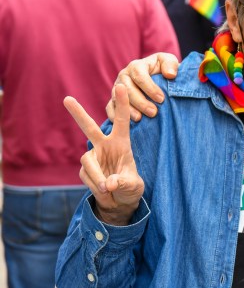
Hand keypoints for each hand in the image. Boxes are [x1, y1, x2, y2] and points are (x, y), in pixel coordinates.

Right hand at [64, 85, 144, 225]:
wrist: (119, 201)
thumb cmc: (131, 187)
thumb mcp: (133, 185)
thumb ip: (122, 182)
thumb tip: (109, 183)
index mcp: (121, 143)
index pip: (122, 120)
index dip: (122, 104)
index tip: (121, 86)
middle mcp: (105, 146)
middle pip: (89, 128)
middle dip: (78, 114)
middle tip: (67, 99)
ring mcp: (93, 156)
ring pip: (87, 161)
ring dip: (96, 176)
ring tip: (107, 188)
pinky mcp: (85, 169)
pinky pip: (86, 175)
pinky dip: (95, 185)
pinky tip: (104, 190)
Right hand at [106, 52, 179, 121]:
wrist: (157, 78)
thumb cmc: (163, 69)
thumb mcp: (169, 62)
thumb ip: (171, 64)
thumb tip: (170, 74)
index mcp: (136, 66)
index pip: (140, 76)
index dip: (150, 88)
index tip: (161, 99)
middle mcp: (124, 76)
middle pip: (127, 89)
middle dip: (141, 102)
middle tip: (154, 112)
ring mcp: (117, 89)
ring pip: (118, 99)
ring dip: (129, 110)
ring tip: (140, 119)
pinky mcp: (114, 100)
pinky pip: (110, 108)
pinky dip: (115, 116)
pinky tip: (127, 124)